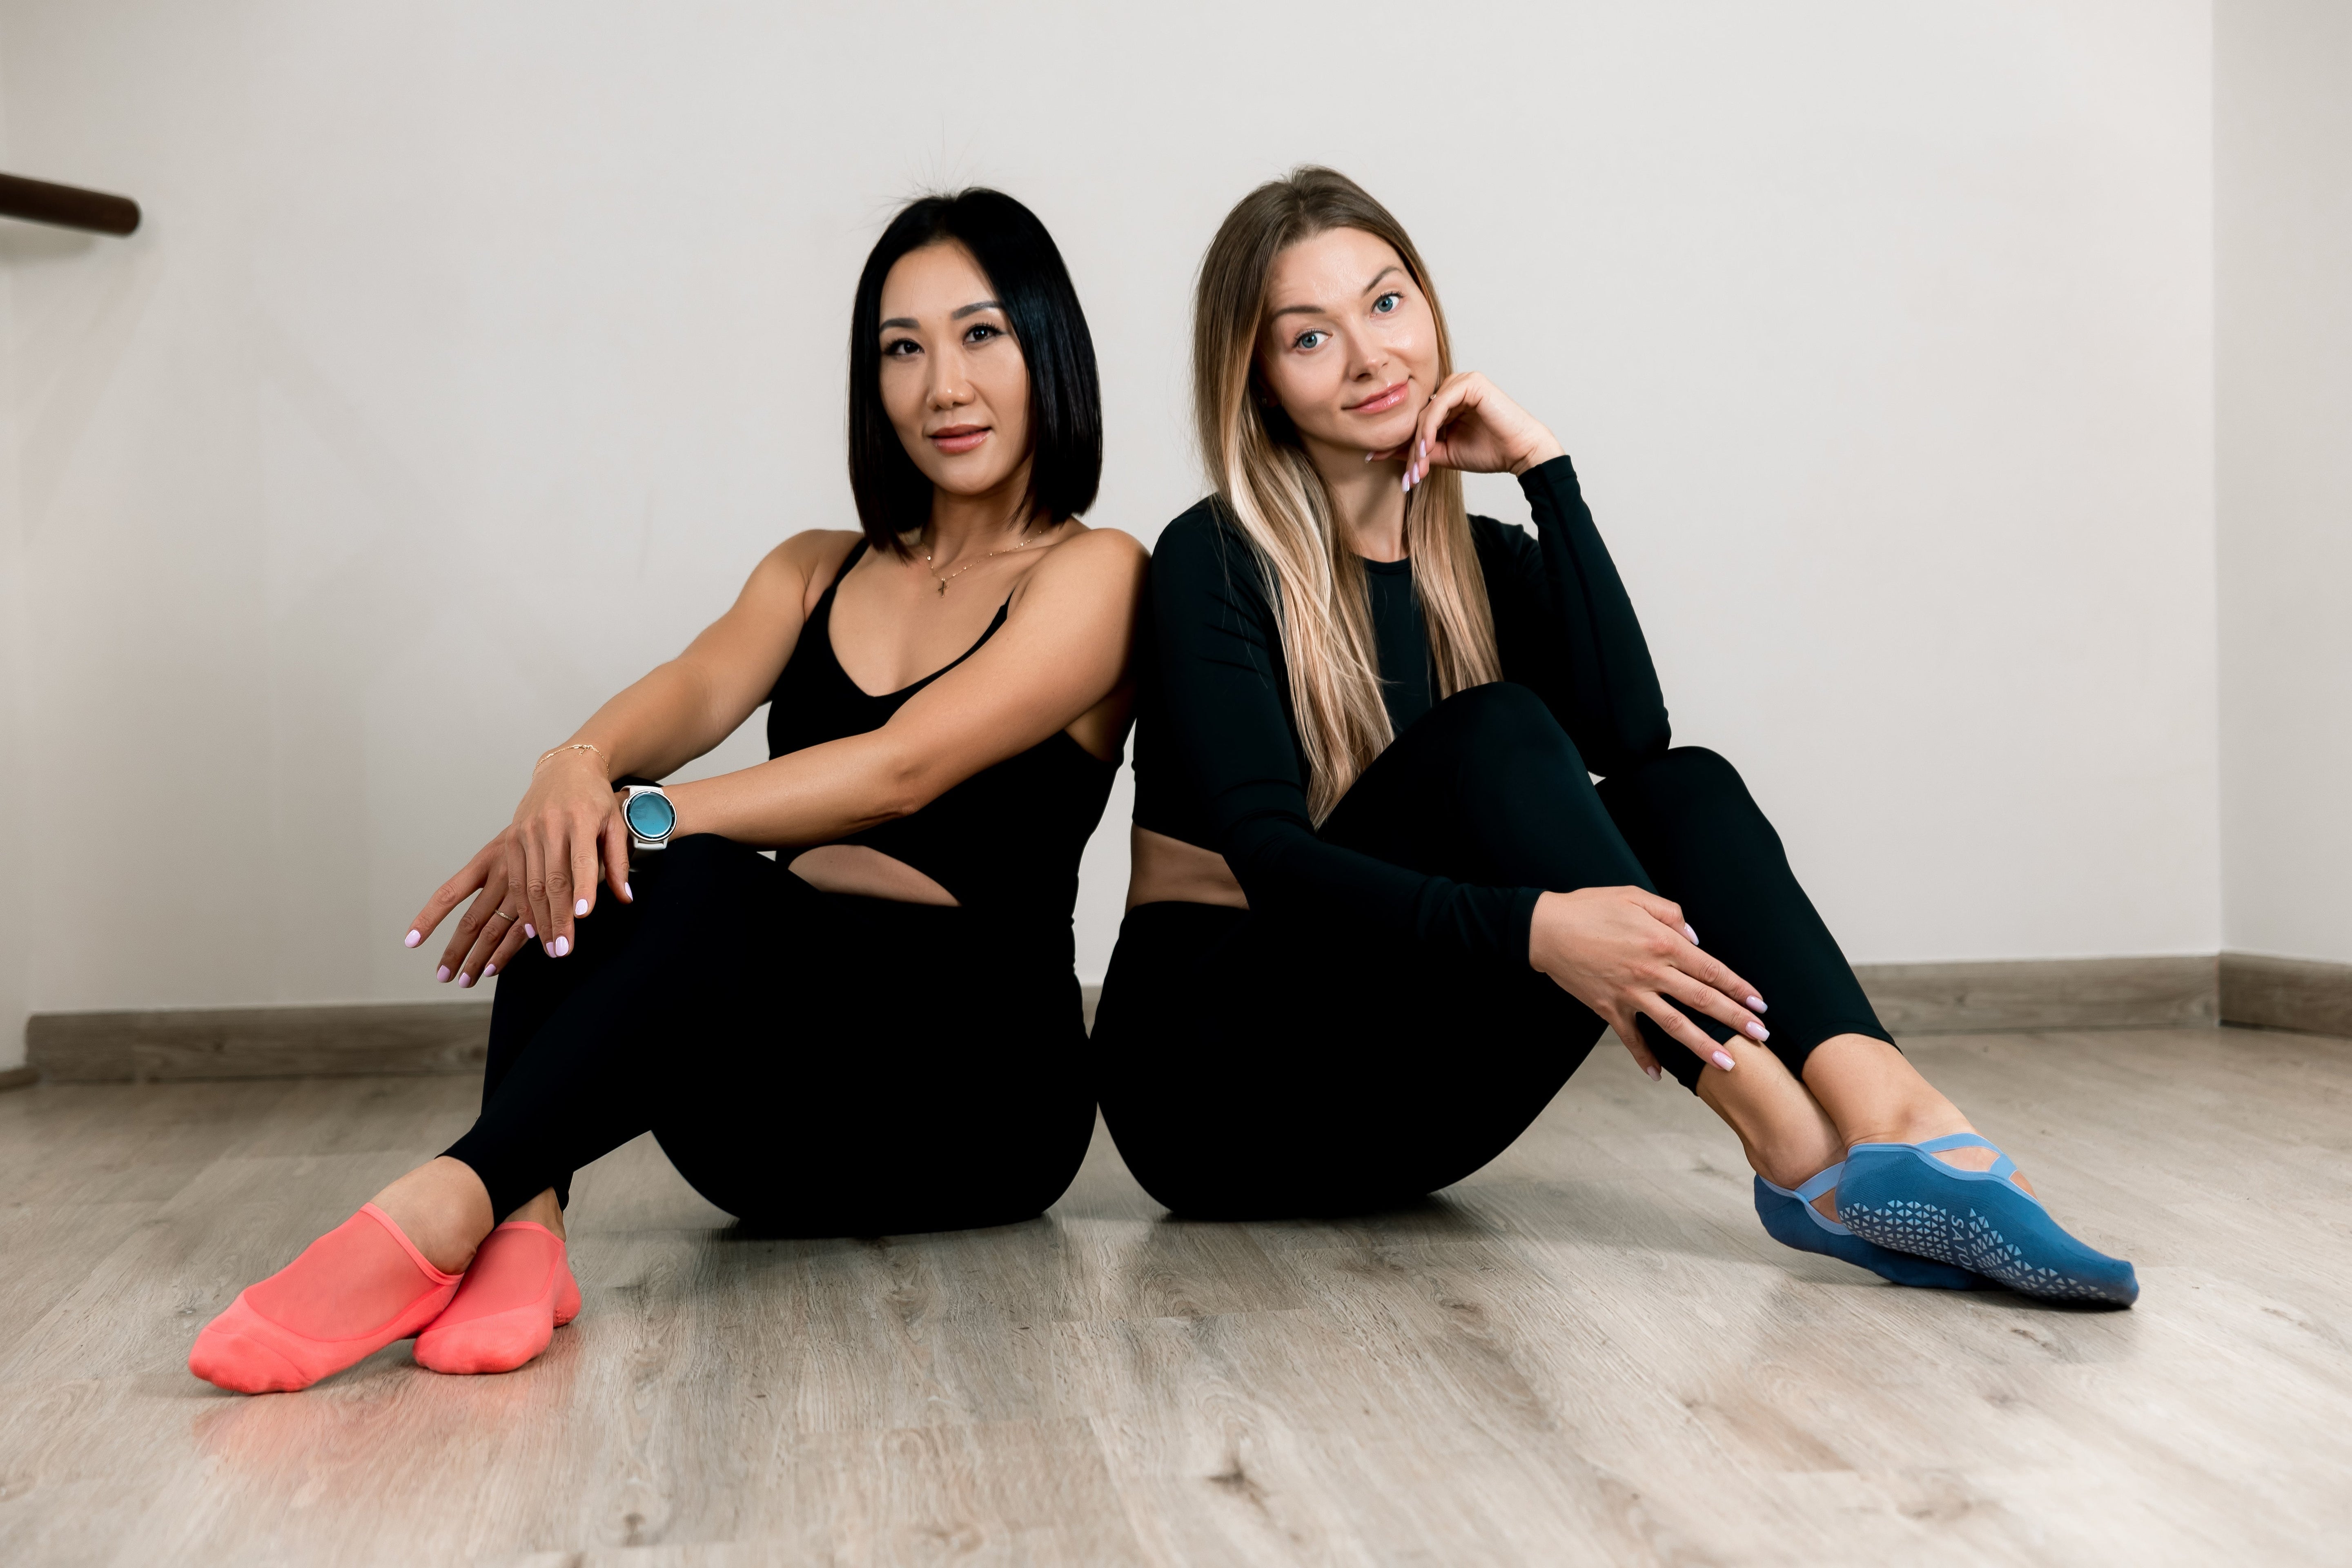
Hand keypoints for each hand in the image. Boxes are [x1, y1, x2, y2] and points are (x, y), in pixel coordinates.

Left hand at [404, 828, 534, 985]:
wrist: (581, 812)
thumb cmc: (544, 831)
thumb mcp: (514, 843)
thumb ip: (496, 871)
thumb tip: (478, 901)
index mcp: (487, 859)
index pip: (449, 893)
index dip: (429, 918)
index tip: (411, 940)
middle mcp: (501, 876)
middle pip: (471, 922)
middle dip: (455, 952)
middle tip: (443, 976)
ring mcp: (523, 891)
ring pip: (493, 931)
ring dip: (478, 960)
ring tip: (464, 980)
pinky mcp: (545, 901)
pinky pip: (521, 934)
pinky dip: (505, 953)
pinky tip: (493, 969)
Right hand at [503, 748, 631, 955]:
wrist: (565, 769)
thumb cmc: (595, 798)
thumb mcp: (615, 824)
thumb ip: (618, 862)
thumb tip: (626, 898)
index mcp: (579, 819)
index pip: (580, 860)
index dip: (581, 889)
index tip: (582, 916)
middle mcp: (549, 825)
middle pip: (552, 880)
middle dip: (557, 918)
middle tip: (563, 949)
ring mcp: (526, 832)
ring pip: (529, 884)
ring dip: (539, 920)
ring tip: (549, 947)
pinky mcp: (511, 838)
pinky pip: (514, 879)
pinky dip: (521, 906)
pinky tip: (530, 927)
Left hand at [1373, 371, 1564, 489]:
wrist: (1521, 454)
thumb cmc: (1489, 452)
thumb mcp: (1443, 454)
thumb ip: (1415, 450)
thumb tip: (1378, 452)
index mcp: (1446, 401)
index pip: (1415, 420)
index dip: (1400, 444)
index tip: (1378, 462)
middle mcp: (1451, 387)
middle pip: (1418, 417)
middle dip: (1411, 449)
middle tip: (1409, 477)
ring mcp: (1461, 382)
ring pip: (1426, 413)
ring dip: (1419, 442)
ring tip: (1418, 468)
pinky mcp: (1471, 383)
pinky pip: (1439, 405)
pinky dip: (1430, 428)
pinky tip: (1427, 448)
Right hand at [1527, 887, 1768, 1079]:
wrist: (1544, 929)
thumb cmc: (1589, 907)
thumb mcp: (1633, 895)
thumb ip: (1670, 914)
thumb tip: (1695, 939)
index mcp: (1661, 942)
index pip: (1710, 970)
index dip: (1738, 987)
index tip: (1759, 1003)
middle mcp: (1651, 972)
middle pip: (1701, 1000)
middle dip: (1734, 1019)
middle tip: (1760, 1037)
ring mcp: (1630, 994)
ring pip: (1675, 1025)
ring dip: (1703, 1045)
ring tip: (1728, 1064)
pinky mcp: (1608, 1008)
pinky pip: (1630, 1038)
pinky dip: (1645, 1057)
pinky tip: (1659, 1074)